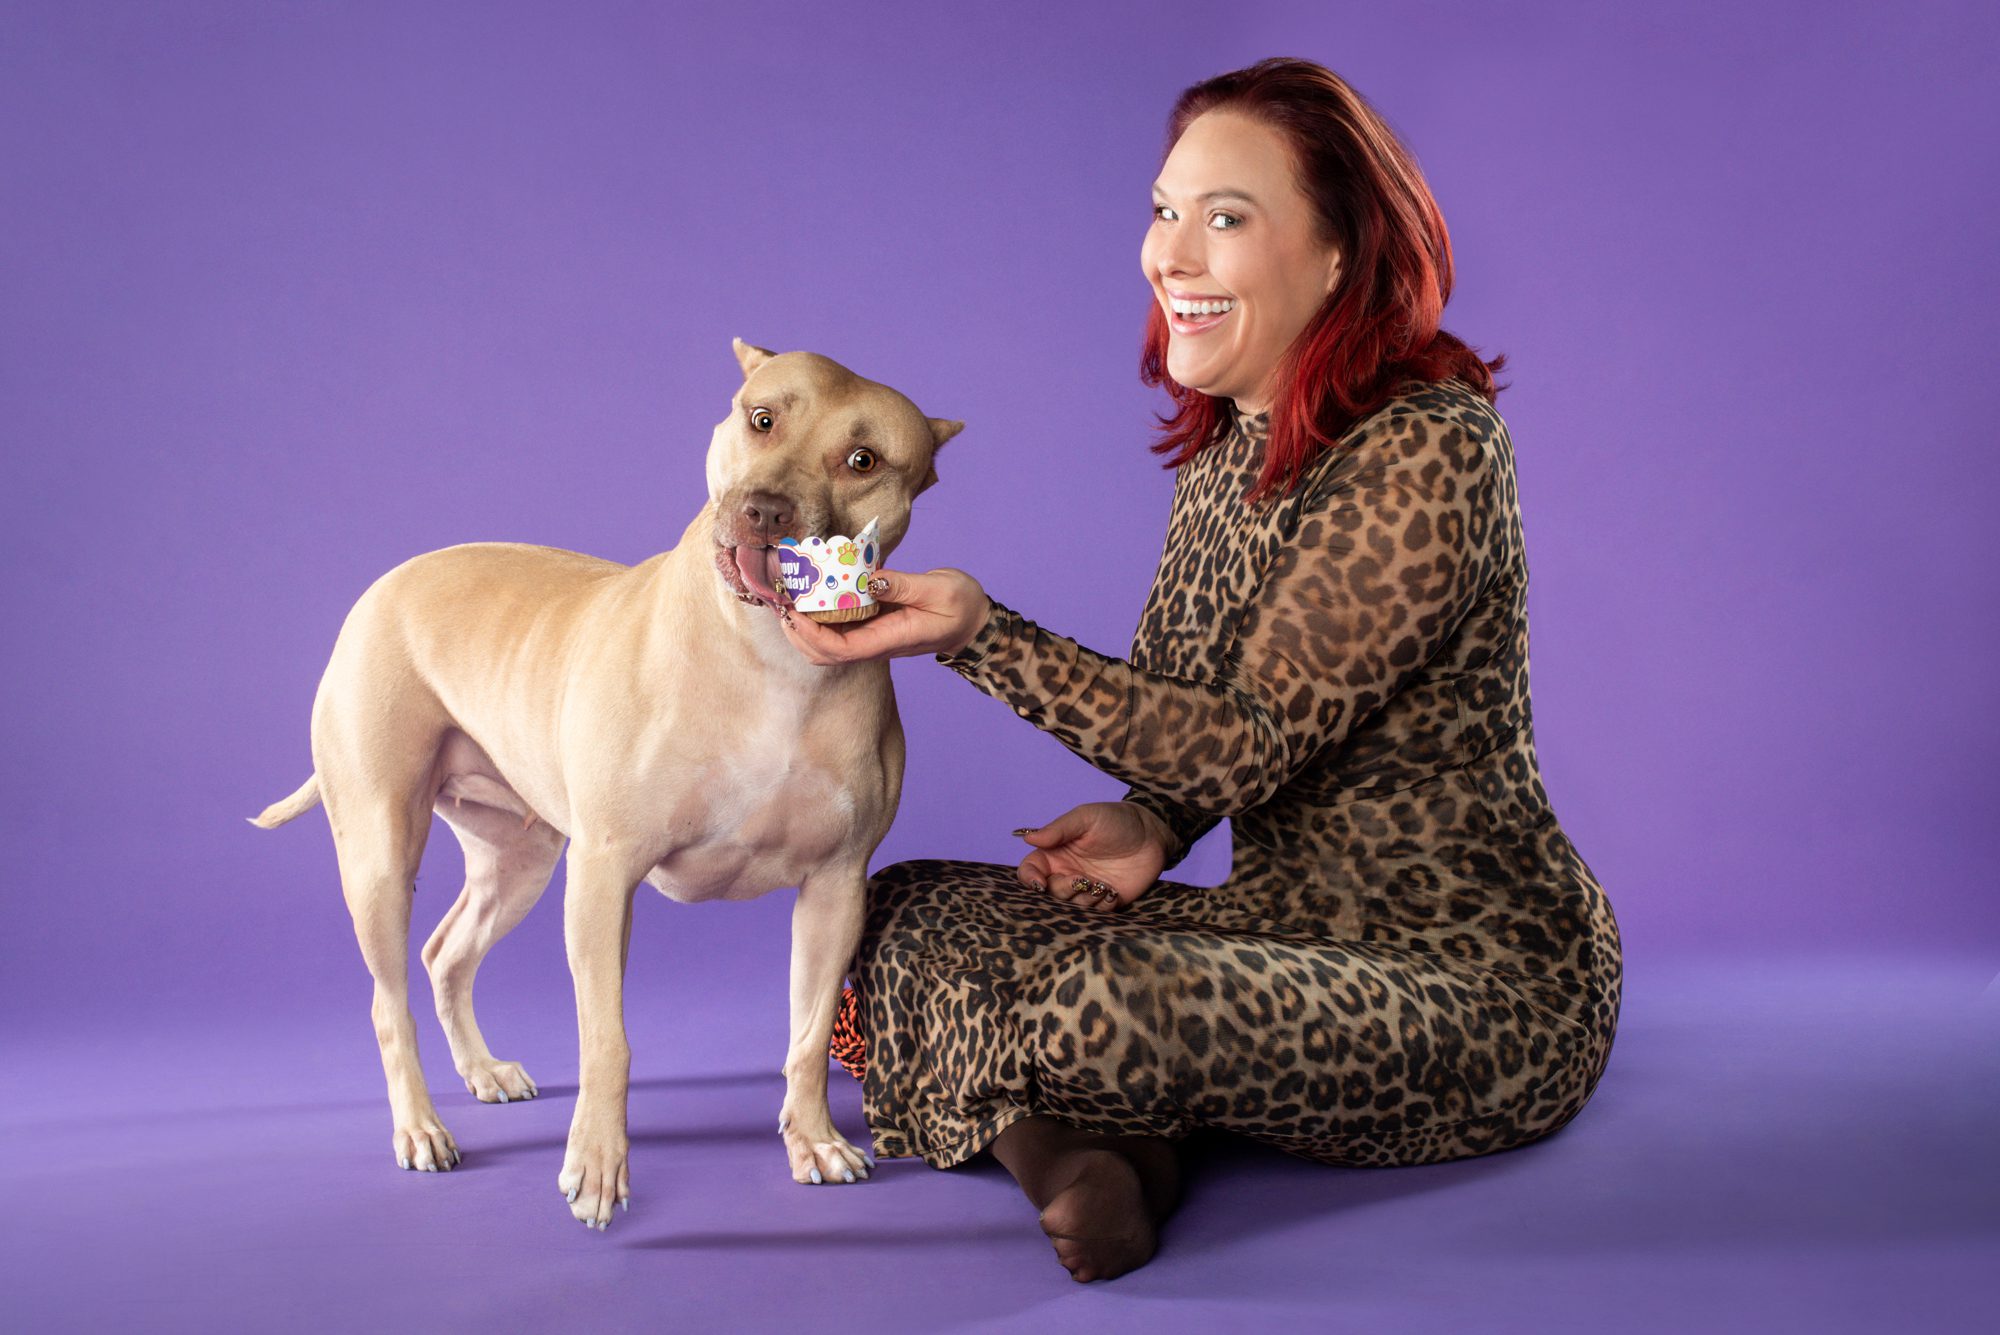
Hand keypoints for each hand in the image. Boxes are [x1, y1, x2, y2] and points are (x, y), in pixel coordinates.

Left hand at [780, 568, 990, 664]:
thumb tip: (867, 580)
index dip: (812, 635)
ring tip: (791, 594)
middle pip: (824, 653)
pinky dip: (819, 612)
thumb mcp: (939, 589)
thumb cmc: (961, 606)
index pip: (841, 649)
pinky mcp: (871, 625)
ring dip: (803, 623)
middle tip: (783, 599)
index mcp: (890, 639)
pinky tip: (812, 589)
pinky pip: (837, 626)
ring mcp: (871, 636)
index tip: (794, 612)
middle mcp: (875, 643)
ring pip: (825, 643)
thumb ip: (902, 585)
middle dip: (797, 632)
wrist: (973, 621)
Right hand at [1012, 801, 1171, 911]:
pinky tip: (1113, 892)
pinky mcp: (1106, 901)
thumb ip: (1058, 829)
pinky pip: (1096, 914)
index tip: (1040, 883)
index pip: (1030, 870)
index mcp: (1055, 853)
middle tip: (1082, 880)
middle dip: (1063, 890)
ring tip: (1104, 885)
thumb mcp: (1086, 818)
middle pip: (1049, 893)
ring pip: (1072, 907)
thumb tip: (1027, 837)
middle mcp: (1067, 873)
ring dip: (1085, 899)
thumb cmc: (1116, 819)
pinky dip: (1102, 907)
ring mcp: (1087, 889)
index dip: (1030, 879)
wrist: (1153, 833)